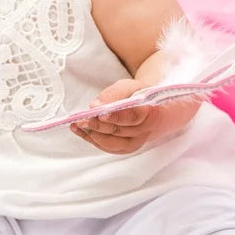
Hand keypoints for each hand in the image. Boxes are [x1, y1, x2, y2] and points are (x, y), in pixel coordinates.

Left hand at [70, 78, 198, 154]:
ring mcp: (138, 142)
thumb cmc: (141, 94)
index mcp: (151, 111)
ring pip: (113, 143)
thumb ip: (113, 94)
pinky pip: (110, 148)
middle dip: (98, 125)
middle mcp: (146, 131)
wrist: (158, 109)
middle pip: (119, 130)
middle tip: (80, 119)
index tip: (100, 113)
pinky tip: (81, 132)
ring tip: (75, 126)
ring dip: (93, 135)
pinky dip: (94, 141)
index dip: (116, 116)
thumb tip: (94, 106)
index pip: (133, 116)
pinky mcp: (129, 148)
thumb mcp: (130, 86)